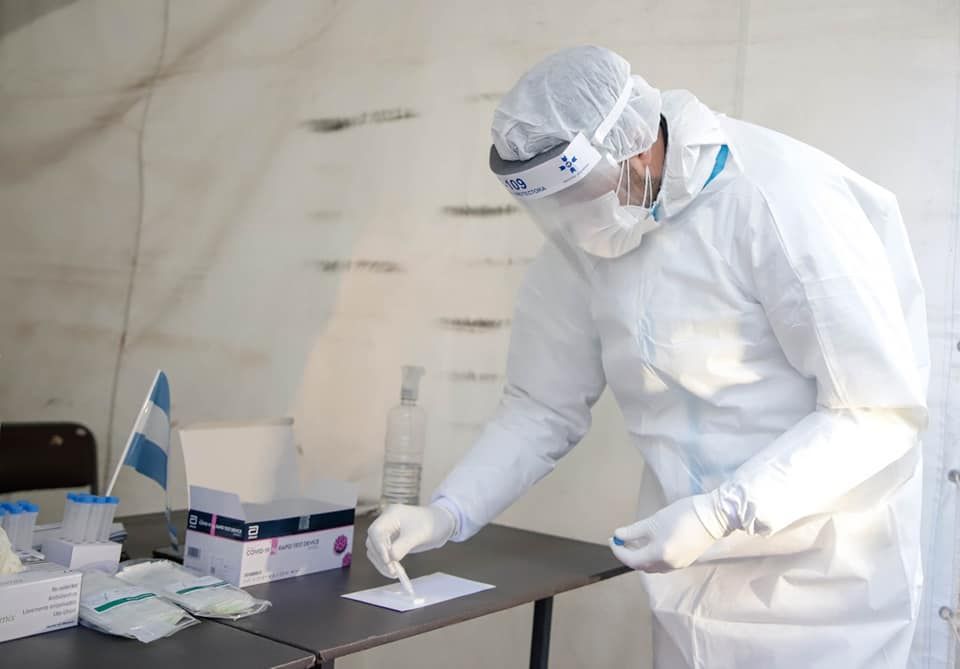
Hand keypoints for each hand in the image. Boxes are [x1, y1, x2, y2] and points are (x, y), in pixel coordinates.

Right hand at [366, 504, 456, 577]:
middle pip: (373, 542)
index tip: (388, 560)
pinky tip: (396, 571)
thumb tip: (390, 558)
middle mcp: (386, 523)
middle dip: (381, 558)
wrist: (442, 522)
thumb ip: (403, 546)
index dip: (379, 547)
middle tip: (393, 572)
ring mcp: (388, 532)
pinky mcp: (392, 542)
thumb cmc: (432, 523)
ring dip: (382, 563)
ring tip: (396, 574)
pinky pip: (384, 554)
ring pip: (376, 550)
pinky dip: (387, 564)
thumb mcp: (419, 535)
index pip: (376, 531)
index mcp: (391, 515)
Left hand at [609, 493, 728, 572]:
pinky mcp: (685, 561)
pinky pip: (662, 564)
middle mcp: (667, 565)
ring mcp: (677, 565)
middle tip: (621, 541)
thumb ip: (634, 531)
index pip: (631, 560)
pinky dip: (652, 557)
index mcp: (659, 555)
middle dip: (628, 555)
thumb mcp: (654, 521)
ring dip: (640, 557)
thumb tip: (618, 535)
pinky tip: (650, 545)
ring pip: (652, 566)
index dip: (619, 551)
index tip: (612, 539)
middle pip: (641, 566)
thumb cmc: (683, 515)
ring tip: (634, 542)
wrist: (714, 517)